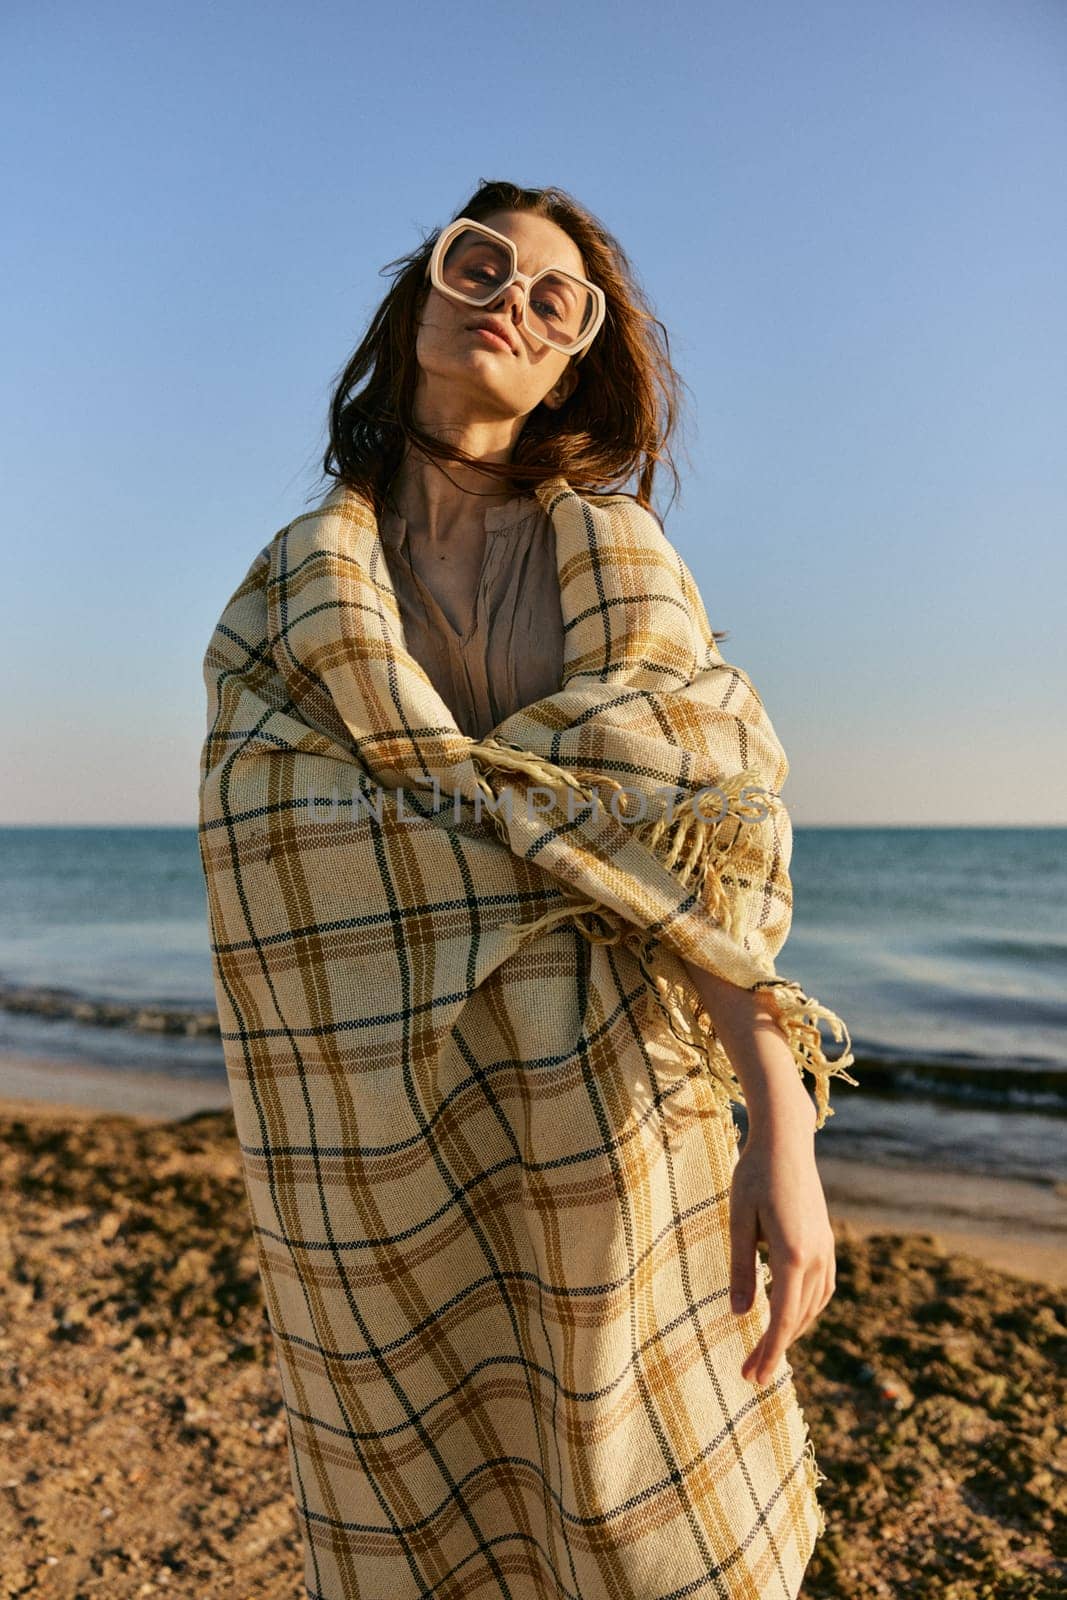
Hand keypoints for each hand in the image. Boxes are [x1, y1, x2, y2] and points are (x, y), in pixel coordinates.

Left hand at [728, 1128, 835, 1385]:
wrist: (786, 1141)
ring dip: (792, 1331)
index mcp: (793, 1254)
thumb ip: (741, 1268)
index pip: (782, 1318)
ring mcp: (826, 1249)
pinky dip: (807, 1309)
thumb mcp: (739, 1220)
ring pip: (813, 1306)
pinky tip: (792, 1314)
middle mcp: (816, 1257)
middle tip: (751, 1375)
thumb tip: (740, 1315)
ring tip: (767, 1350)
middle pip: (799, 1318)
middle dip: (775, 1349)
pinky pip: (822, 1288)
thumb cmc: (754, 1175)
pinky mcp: (826, 1241)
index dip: (768, 1352)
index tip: (751, 1377)